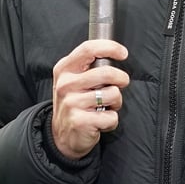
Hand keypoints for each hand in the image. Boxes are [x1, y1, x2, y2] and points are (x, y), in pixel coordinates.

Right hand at [51, 39, 129, 159]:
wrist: (61, 136)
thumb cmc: (74, 103)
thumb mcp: (73, 80)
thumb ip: (88, 67)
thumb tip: (114, 55)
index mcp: (64, 69)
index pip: (88, 49)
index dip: (110, 47)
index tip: (123, 53)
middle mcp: (66, 84)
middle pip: (106, 72)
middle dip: (121, 78)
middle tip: (121, 84)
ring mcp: (72, 103)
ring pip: (112, 94)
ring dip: (116, 102)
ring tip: (106, 107)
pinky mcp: (80, 121)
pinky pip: (111, 117)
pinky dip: (112, 121)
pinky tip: (101, 122)